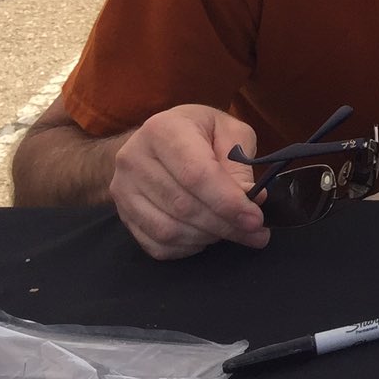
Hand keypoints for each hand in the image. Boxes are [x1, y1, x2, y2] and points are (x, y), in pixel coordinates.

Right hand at [107, 104, 271, 260]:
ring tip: (233, 232)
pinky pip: (155, 244)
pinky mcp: (122, 214)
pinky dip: (187, 247)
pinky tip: (206, 237)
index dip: (227, 201)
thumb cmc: (199, 132)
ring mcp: (123, 190)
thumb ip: (240, 163)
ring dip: (207, 237)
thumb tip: (253, 199)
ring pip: (168, 230)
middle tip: (256, 234)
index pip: (196, 174)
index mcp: (164, 130)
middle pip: (183, 205)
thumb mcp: (229, 131)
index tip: (255, 219)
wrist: (154, 140)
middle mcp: (135, 159)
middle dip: (225, 225)